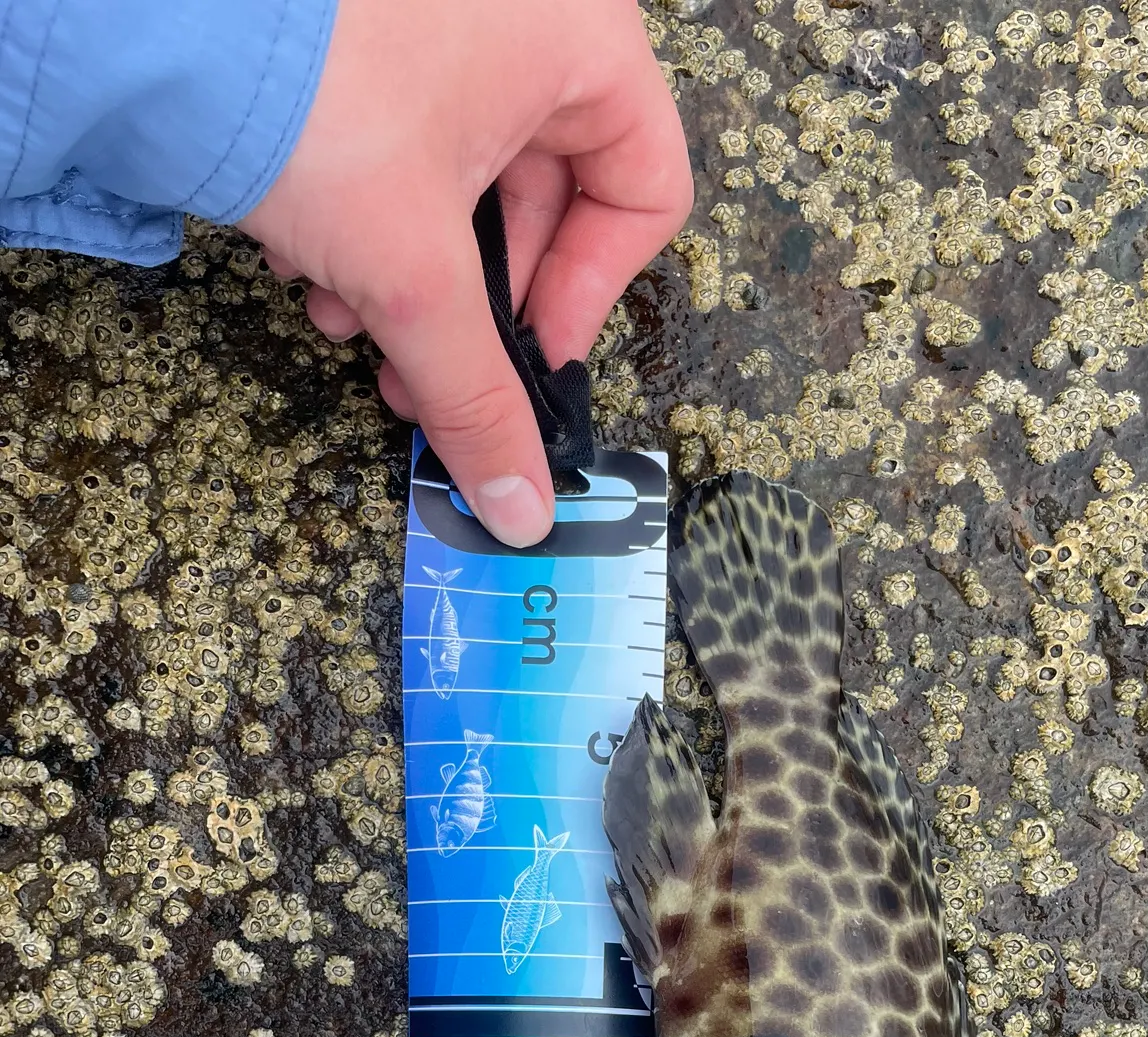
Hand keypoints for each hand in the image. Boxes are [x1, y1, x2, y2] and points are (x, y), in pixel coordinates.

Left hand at [240, 0, 691, 544]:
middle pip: (547, 204)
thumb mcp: (415, 271)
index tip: (531, 356)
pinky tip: (308, 259)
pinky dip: (367, 216)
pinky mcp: (374, 34)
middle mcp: (527, 17)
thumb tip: (523, 505)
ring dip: (412, 276)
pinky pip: (405, 144)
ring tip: (344, 317)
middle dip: (475, 304)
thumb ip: (480, 396)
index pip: (645, 194)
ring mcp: (446, 19)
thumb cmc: (307, 90)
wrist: (132, 10)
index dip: (589, 294)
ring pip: (466, 184)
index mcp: (581, 43)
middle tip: (425, 370)